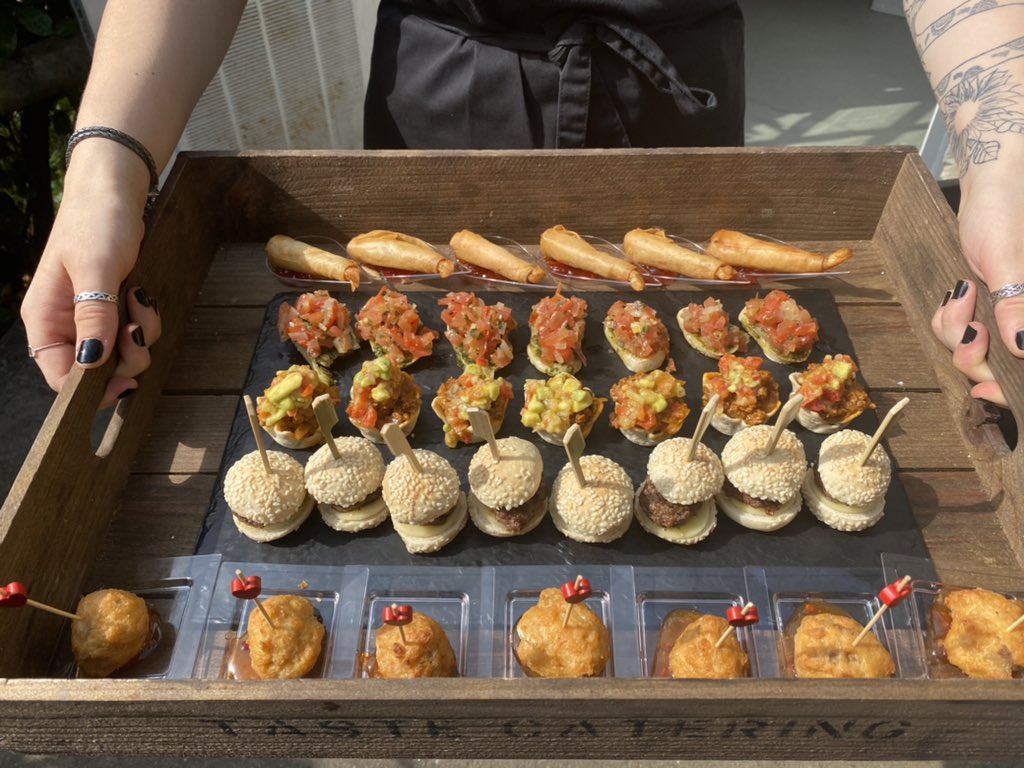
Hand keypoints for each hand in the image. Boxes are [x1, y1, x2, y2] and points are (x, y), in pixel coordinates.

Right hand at [21, 142, 160, 408]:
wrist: (114, 192)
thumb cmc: (97, 223)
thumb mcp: (96, 268)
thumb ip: (94, 315)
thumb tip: (91, 361)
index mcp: (44, 319)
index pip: (58, 375)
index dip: (90, 388)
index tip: (124, 384)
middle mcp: (64, 324)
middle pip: (96, 370)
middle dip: (125, 357)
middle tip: (138, 329)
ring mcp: (90, 318)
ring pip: (120, 354)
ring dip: (140, 335)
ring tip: (140, 299)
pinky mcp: (113, 310)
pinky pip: (133, 334)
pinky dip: (146, 323)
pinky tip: (143, 296)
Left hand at [931, 169, 1023, 407]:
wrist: (989, 189)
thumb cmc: (1006, 213)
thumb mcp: (1007, 260)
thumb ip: (1016, 304)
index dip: (1008, 387)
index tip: (983, 390)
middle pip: (996, 367)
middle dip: (971, 352)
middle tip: (967, 327)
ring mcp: (1006, 316)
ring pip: (971, 349)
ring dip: (955, 327)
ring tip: (961, 292)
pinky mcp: (985, 308)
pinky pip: (957, 330)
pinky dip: (948, 318)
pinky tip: (955, 295)